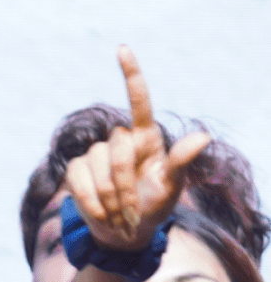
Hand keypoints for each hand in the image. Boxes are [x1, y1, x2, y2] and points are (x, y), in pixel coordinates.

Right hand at [67, 47, 210, 253]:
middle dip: (123, 181)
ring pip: (95, 164)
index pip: (138, 101)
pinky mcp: (77, 171)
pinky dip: (90, 200)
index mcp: (146, 139)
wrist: (125, 233)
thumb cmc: (155, 206)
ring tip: (118, 212)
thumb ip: (181, 161)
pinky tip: (101, 213)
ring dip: (108, 195)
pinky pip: (78, 178)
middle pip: (115, 148)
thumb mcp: (172, 186)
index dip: (130, 75)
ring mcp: (95, 155)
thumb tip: (204, 137)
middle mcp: (120, 141)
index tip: (122, 48)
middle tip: (132, 207)